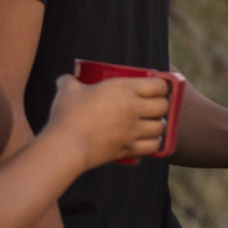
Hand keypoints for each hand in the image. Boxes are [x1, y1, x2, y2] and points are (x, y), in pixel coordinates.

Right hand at [44, 71, 169, 166]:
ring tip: (152, 124)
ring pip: (161, 127)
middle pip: (163, 106)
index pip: (158, 85)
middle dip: (162, 105)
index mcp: (123, 89)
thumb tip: (65, 79)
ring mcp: (133, 130)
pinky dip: (154, 144)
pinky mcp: (129, 148)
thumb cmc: (66, 115)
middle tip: (154, 106)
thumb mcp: (67, 90)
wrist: (64, 145)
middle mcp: (133, 108)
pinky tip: (150, 141)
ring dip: (158, 125)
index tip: (160, 87)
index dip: (163, 85)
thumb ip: (69, 81)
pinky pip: (153, 146)